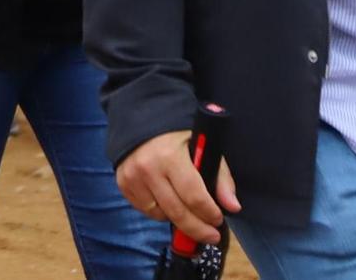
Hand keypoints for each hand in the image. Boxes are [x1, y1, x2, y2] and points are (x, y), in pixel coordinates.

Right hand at [116, 130, 241, 246]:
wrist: (141, 119)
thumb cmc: (177, 135)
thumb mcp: (203, 147)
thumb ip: (220, 177)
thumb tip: (232, 207)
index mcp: (170, 156)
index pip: (193, 196)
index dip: (209, 213)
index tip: (218, 220)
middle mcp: (148, 168)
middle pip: (177, 212)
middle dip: (198, 229)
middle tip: (211, 236)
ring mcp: (132, 177)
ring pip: (160, 214)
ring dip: (177, 218)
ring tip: (188, 212)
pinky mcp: (123, 183)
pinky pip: (145, 210)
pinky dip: (159, 212)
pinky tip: (169, 203)